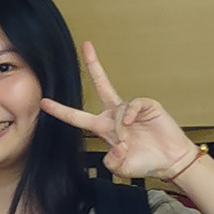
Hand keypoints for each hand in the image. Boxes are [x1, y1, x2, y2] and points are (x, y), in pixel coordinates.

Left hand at [39, 42, 199, 180]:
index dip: (60, 110)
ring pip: (118, 107)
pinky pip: (134, 104)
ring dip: (122, 126)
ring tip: (128, 141)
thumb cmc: (145, 163)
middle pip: (101, 84)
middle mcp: (115, 115)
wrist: (170, 161)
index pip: (77, 117)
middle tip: (86, 45)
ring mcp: (131, 109)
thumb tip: (116, 148)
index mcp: (104, 128)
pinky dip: (131, 114)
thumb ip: (112, 162)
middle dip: (93, 65)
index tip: (43, 103)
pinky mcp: (147, 106)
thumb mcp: (121, 167)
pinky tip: (133, 123)